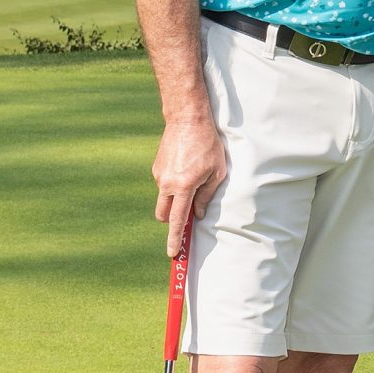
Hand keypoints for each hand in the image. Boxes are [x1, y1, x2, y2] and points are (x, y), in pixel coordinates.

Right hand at [153, 117, 227, 256]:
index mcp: (183, 187)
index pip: (177, 220)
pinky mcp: (156, 168)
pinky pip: (164, 185)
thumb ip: (206, 196)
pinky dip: (173, 186)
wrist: (187, 119)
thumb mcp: (216, 172)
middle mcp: (166, 183)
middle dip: (172, 221)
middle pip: (164, 215)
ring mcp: (159, 175)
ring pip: (164, 199)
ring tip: (193, 181)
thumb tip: (198, 214)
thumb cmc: (207, 145)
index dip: (175, 238)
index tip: (173, 253)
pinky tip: (186, 169)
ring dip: (175, 200)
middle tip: (187, 216)